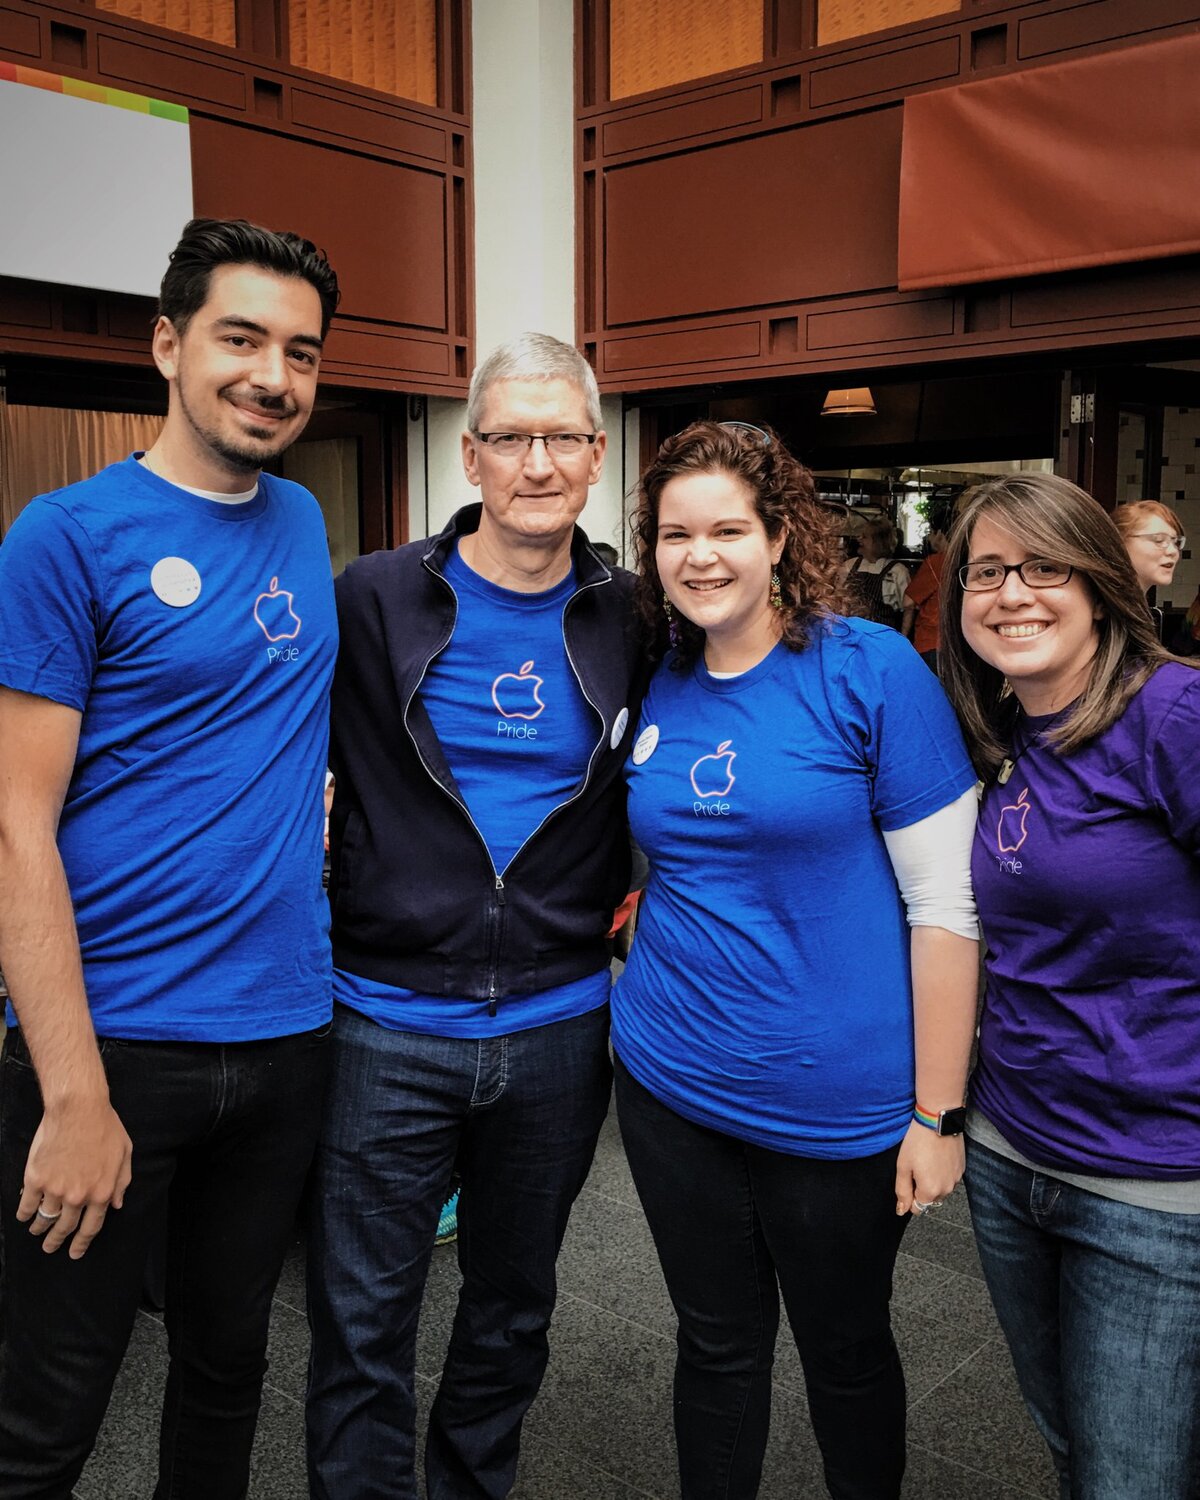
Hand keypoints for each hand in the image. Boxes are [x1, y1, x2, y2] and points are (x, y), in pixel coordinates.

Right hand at [16, 1098, 132, 1257]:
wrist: (78, 1109)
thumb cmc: (105, 1127)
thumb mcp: (125, 1154)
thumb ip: (121, 1182)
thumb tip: (117, 1205)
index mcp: (101, 1193)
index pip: (91, 1227)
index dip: (82, 1243)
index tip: (75, 1253)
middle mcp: (78, 1196)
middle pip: (65, 1228)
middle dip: (56, 1241)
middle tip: (50, 1248)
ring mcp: (55, 1189)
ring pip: (44, 1218)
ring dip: (39, 1228)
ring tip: (36, 1231)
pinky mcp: (36, 1179)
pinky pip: (26, 1204)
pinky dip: (23, 1213)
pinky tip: (23, 1216)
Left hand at [894, 1119, 963, 1216]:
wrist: (938, 1120)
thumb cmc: (918, 1141)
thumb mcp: (903, 1166)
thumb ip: (902, 1191)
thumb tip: (901, 1210)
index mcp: (931, 1191)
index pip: (918, 1208)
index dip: (910, 1195)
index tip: (908, 1178)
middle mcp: (947, 1189)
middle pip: (930, 1199)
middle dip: (922, 1188)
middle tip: (916, 1166)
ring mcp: (957, 1179)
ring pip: (941, 1189)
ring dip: (933, 1180)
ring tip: (927, 1160)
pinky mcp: (962, 1169)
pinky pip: (949, 1178)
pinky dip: (942, 1172)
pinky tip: (936, 1157)